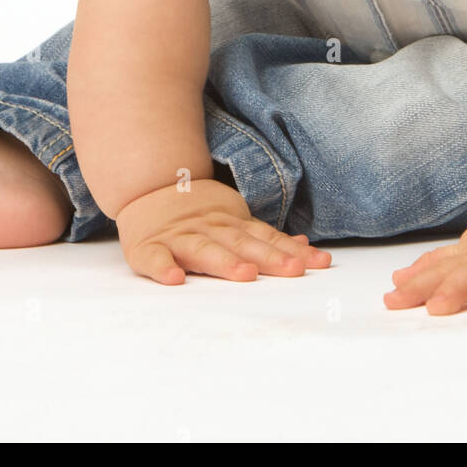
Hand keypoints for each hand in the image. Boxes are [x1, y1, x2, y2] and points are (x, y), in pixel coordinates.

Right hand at [116, 176, 330, 283]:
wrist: (147, 187)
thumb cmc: (197, 213)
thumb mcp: (234, 218)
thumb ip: (265, 236)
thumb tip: (304, 246)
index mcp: (232, 223)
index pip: (267, 237)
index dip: (292, 251)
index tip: (319, 263)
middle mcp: (210, 228)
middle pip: (242, 242)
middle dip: (269, 257)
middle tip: (293, 270)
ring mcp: (179, 237)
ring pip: (204, 250)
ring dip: (225, 261)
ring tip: (246, 274)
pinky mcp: (148, 248)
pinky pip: (155, 259)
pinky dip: (163, 268)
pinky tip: (174, 279)